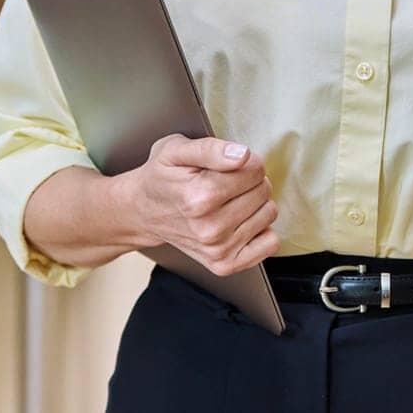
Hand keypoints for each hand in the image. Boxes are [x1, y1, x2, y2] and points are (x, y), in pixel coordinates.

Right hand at [127, 133, 280, 276]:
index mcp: (199, 197)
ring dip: (254, 203)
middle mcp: (209, 228)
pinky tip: (239, 221)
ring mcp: (217, 250)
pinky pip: (269, 243)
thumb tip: (242, 155)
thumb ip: (210, 148)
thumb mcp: (176, 150)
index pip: (255, 168)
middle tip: (224, 182)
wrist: (143, 212)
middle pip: (263, 190)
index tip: (226, 164)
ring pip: (269, 213)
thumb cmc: (162, 177)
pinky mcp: (224, 264)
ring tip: (228, 200)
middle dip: (249, 180)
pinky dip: (260, 229)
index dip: (245, 160)